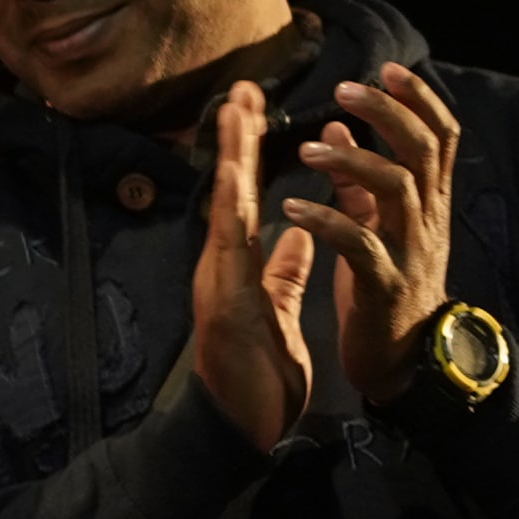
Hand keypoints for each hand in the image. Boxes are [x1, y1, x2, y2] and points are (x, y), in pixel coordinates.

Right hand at [188, 79, 321, 453]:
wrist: (241, 428)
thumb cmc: (257, 376)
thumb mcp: (277, 312)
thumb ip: (284, 271)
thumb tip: (298, 234)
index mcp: (238, 268)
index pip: (246, 199)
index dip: (251, 153)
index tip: (256, 108)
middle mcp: (222, 268)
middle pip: (229, 193)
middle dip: (237, 141)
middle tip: (242, 90)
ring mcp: (219, 285)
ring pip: (224, 211)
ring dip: (230, 162)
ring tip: (236, 116)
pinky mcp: (226, 306)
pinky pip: (232, 253)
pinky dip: (233, 214)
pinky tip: (237, 181)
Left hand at [281, 62, 465, 399]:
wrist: (406, 361)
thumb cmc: (388, 288)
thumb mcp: (380, 226)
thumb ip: (359, 179)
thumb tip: (340, 124)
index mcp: (427, 203)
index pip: (439, 137)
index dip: (418, 100)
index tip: (386, 68)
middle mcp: (427, 220)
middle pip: (424, 150)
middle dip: (389, 113)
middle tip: (346, 88)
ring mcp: (410, 252)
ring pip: (397, 188)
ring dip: (353, 161)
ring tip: (308, 147)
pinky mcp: (384, 286)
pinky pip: (360, 245)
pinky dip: (327, 221)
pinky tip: (292, 208)